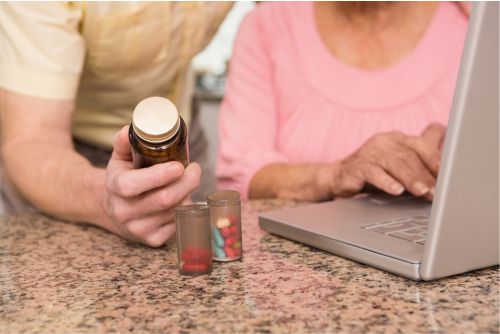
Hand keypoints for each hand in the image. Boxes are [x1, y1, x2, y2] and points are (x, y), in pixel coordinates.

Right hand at [99, 126, 200, 246]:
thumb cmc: (122, 178)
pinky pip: (178, 223)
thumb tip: (131, 127)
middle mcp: (125, 212)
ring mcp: (139, 229)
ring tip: (184, 183)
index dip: (160, 175)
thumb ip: (124, 142)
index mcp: (116, 188)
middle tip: (195, 169)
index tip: (179, 166)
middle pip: (165, 199)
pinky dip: (185, 209)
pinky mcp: (152, 241)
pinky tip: (180, 200)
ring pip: (175, 210)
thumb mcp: (118, 158)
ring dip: (187, 194)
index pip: (135, 185)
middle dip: (187, 182)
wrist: (111, 209)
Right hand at [322, 123, 445, 199]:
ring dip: (411, 178)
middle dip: (426, 174)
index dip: (438, 159)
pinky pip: (374, 172)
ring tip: (422, 191)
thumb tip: (450, 178)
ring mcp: (371, 151)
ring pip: (395, 163)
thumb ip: (422, 167)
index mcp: (400, 139)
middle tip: (438, 191)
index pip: (423, 144)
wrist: (340, 178)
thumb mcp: (401, 168)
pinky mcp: (357, 165)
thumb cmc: (376, 173)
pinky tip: (396, 190)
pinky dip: (386, 182)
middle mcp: (387, 141)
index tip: (450, 174)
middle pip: (411, 155)